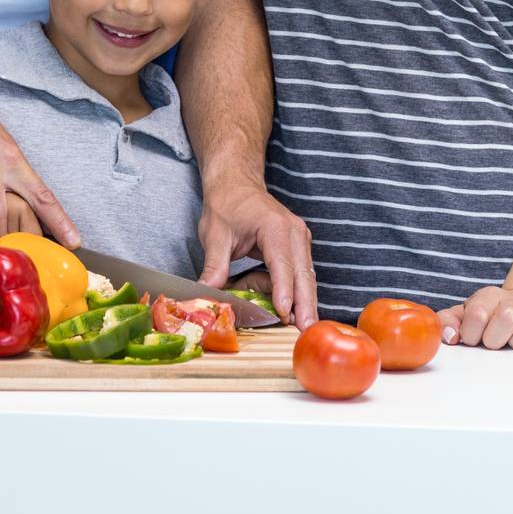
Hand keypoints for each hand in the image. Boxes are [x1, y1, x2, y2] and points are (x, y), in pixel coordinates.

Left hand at [197, 177, 317, 328]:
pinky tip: (288, 309)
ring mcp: (299, 239)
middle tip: (305, 330)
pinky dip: (295, 291)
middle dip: (305, 303)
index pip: (282, 264)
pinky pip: (300, 273)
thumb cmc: (226, 205)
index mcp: (275, 226)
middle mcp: (294, 232)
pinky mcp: (297, 247)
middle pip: (302, 273)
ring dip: (304, 301)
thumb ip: (215, 266)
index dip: (283, 290)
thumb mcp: (215, 235)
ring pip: (306, 276)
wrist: (236, 183)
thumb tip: (206, 292)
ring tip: (302, 327)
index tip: (284, 312)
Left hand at [437, 285, 512, 349]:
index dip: (472, 334)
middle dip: (497, 339)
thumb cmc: (490, 316)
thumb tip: (448, 336)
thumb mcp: (466, 315)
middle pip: (507, 317)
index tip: (472, 340)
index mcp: (489, 297)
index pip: (477, 313)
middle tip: (495, 343)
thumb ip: (450, 322)